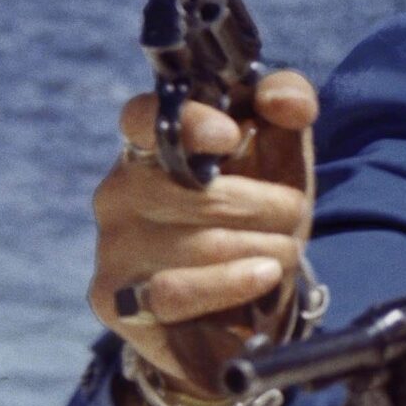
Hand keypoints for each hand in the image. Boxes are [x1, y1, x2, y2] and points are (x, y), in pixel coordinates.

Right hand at [87, 69, 316, 391]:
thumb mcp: (281, 151)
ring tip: (282, 252)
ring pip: (201, 243)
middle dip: (269, 207)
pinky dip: (229, 284)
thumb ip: (288, 103)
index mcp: (150, 144)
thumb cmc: (256, 212)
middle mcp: (119, 190)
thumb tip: (286, 102)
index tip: (231, 135)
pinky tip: (263, 276)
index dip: (189, 123)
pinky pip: (174, 291)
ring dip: (266, 248)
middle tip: (292, 217)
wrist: (240, 303)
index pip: (144, 117)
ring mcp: (113, 245)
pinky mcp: (114, 299)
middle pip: (201, 193)